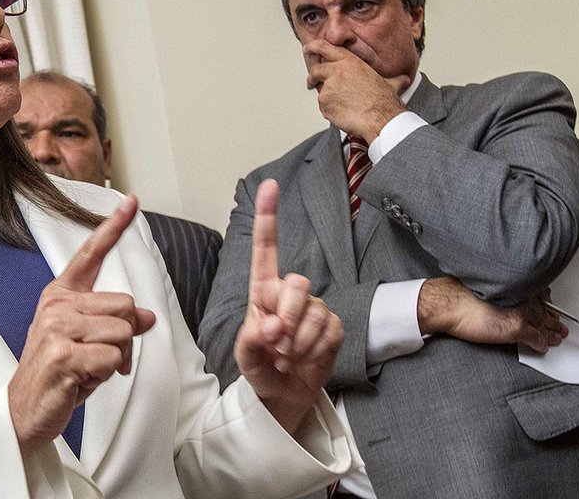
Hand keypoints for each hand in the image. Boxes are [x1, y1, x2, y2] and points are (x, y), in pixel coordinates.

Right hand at [8, 196, 156, 455]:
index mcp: (61, 295)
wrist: (24, 411)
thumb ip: (114, 323)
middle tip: (98, 357)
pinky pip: (114, 357)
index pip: (91, 254)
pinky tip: (83, 380)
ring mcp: (57, 327)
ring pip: (124, 331)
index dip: (113, 227)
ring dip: (117, 359)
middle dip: (124, 336)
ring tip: (89, 369)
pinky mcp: (62, 354)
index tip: (131, 202)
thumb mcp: (88, 342)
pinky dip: (107, 374)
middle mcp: (57, 304)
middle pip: (126, 305)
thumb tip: (147, 317)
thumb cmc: (58, 375)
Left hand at [234, 179, 342, 433]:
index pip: (266, 251)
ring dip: (298, 343)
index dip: (268, 218)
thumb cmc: (260, 367)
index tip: (270, 186)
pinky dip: (315, 350)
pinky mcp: (333, 326)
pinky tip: (306, 358)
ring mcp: (313, 308)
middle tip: (276, 344)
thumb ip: (252, 338)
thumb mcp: (246, 355)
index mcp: (262, 292)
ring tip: (287, 357)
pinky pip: (329, 331)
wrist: (284, 393)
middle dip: (287, 316)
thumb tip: (271, 325)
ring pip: (314, 313)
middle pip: (297, 284)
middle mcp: (289, 294)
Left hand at [304, 40, 409, 141]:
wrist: (379, 118)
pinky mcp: (324, 103)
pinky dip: (330, 110)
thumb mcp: (390, 84)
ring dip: (327, 97)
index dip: (313, 46)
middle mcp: (336, 71)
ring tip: (342, 105)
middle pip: (316, 70)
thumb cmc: (384, 101)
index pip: (325, 47)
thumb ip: (394, 80)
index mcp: (350, 62)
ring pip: (321, 91)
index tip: (307, 48)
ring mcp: (328, 87)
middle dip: (312, 77)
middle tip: (311, 82)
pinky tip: (343, 113)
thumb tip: (404, 79)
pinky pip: (323, 106)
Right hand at [417, 276, 566, 351]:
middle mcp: (518, 295)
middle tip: (557, 324)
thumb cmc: (454, 295)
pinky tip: (542, 347)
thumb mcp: (478, 285)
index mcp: (510, 284)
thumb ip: (495, 289)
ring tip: (555, 338)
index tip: (547, 304)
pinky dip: (540, 344)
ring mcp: (520, 311)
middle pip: (542, 309)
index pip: (535, 293)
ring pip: (542, 324)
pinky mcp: (517, 328)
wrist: (446, 304)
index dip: (543, 301)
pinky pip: (536, 339)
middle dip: (551, 318)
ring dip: (550, 332)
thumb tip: (496, 296)